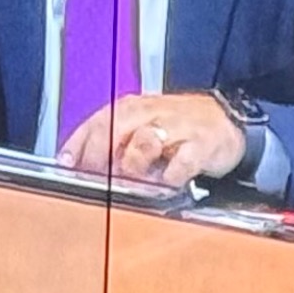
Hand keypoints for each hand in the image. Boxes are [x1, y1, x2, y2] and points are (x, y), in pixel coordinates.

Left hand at [58, 89, 248, 189]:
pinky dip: (170, 177)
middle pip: (115, 128)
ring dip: (133, 166)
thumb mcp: (143, 125)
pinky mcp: (201, 145)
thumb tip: (79, 161)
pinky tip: (165, 184)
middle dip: (99, 155)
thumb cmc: (180, 126)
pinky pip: (181, 163)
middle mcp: (151, 113)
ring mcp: (177, 128)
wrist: (227, 120)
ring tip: (131, 181)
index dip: (77, 144)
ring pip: (144, 142)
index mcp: (133, 108)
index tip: (66, 164)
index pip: (96, 121)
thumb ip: (114, 141)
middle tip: (94, 176)